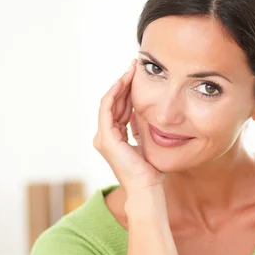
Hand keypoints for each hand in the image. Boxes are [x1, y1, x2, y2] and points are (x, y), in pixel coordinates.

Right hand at [93, 59, 163, 190]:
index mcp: (115, 139)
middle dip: (124, 83)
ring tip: (131, 69)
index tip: (137, 76)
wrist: (147, 188)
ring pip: (110, 103)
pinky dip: (115, 93)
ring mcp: (104, 138)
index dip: (128, 91)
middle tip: (134, 66)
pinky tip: (123, 81)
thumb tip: (146, 113)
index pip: (119, 109)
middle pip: (114, 103)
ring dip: (120, 84)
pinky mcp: (106, 138)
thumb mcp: (147, 142)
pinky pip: (107, 108)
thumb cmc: (151, 172)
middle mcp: (106, 137)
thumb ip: (142, 128)